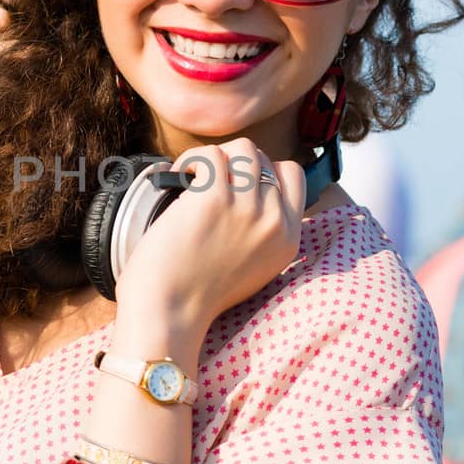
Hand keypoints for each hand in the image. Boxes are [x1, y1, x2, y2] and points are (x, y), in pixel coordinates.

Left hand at [113, 138, 305, 338]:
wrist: (170, 313)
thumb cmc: (198, 293)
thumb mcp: (254, 266)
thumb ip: (263, 232)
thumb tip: (252, 192)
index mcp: (288, 239)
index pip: (293, 175)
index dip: (264, 169)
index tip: (238, 182)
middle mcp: (274, 222)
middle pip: (264, 159)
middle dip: (234, 164)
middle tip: (207, 182)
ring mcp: (247, 209)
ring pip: (242, 149)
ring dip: (215, 157)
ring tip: (193, 175)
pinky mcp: (214, 200)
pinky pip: (209, 155)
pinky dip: (190, 161)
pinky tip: (178, 177)